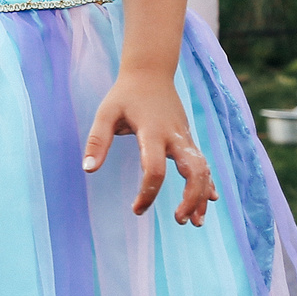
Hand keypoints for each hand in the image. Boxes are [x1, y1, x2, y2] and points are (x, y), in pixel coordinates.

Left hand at [83, 72, 217, 223]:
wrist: (151, 72)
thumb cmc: (125, 95)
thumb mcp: (106, 113)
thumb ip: (97, 140)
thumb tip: (87, 169)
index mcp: (153, 131)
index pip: (155, 168)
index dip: (148, 192)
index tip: (137, 209)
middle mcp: (175, 136)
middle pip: (194, 170)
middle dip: (191, 198)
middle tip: (180, 221)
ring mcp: (185, 138)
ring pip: (203, 170)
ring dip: (202, 196)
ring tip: (195, 223)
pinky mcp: (188, 140)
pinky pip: (203, 164)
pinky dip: (207, 183)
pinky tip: (209, 201)